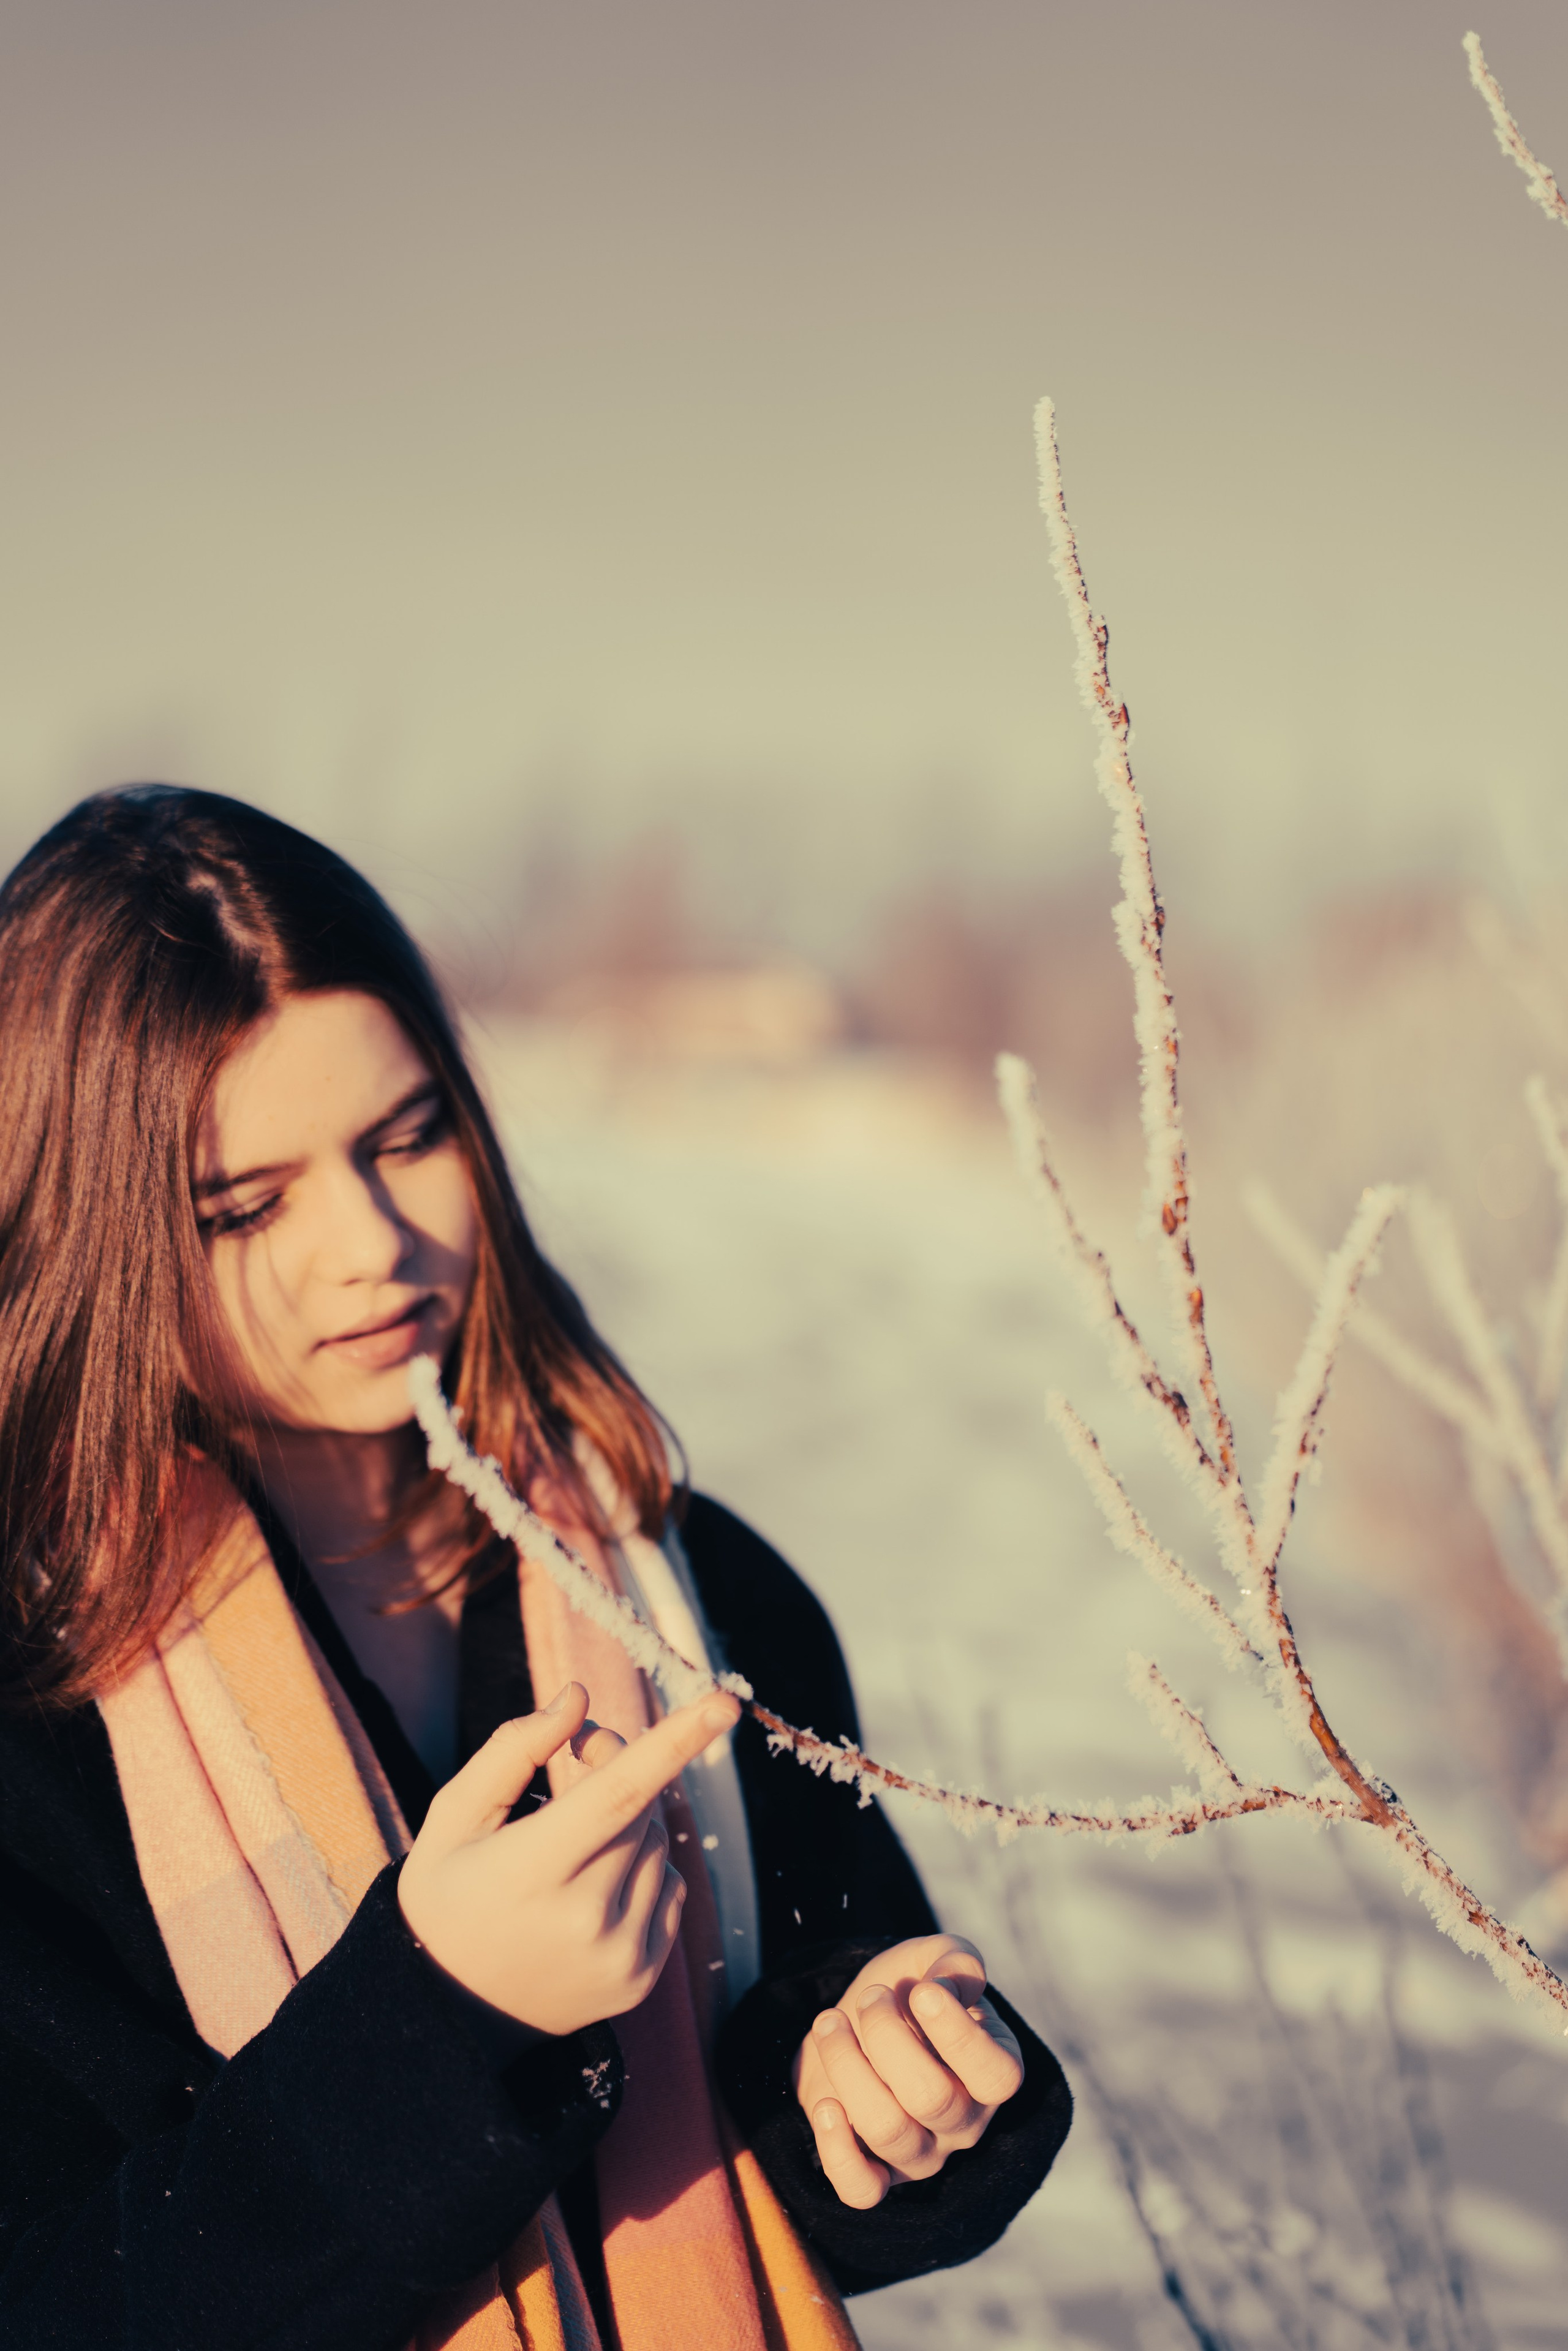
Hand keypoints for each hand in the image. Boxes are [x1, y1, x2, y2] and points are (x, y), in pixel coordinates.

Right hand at [398, 1679, 740, 2036]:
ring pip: (658, 1844)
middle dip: (618, 1767)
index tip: (723, 1702)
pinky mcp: (641, 1979)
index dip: (675, 1743)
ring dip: (628, 1824)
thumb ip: (513, 1749)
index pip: (618, 1793)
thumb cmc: (447, 1896)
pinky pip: (671, 1888)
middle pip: (640, 1808)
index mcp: (531, 1872)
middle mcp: (584, 1920)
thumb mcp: (454, 1817)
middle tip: (578, 1754)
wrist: (450, 2014)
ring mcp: (619, 1956)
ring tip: (570, 1847)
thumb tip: (578, 1696)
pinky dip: (643, 1870)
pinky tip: (591, 1889)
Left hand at [792, 1934, 1023, 2208]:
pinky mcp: (877, 2173)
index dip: (958, 2035)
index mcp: (994, 2070)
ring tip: (830, 2022)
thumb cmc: (909, 1990)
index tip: (922, 1990)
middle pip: (931, 2098)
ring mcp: (922, 2154)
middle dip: (888, 2036)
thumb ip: (955, 1961)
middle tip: (871, 1996)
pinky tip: (826, 2103)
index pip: (997, 2076)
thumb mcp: (934, 1960)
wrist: (860, 2021)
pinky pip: (862, 2191)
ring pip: (888, 2131)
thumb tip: (953, 1984)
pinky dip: (838, 2151)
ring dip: (848, 2067)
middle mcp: (965, 2121)